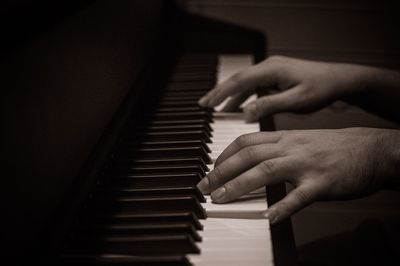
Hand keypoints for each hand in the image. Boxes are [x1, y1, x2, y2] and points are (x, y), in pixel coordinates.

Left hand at [197, 127, 399, 223]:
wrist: (371, 149)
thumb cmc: (334, 147)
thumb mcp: (301, 141)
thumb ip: (277, 149)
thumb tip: (253, 161)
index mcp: (284, 138)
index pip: (245, 141)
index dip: (223, 155)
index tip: (211, 168)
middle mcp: (291, 148)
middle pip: (248, 155)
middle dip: (221, 171)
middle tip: (204, 187)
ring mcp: (306, 164)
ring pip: (266, 171)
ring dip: (239, 185)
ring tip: (221, 199)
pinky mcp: (323, 183)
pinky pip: (300, 196)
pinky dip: (283, 207)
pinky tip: (269, 217)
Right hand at [199, 56, 370, 121]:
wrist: (340, 80)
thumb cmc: (322, 89)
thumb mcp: (296, 101)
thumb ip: (269, 105)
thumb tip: (245, 113)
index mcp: (272, 70)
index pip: (239, 81)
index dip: (221, 93)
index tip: (207, 104)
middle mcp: (269, 67)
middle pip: (237, 80)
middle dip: (219, 92)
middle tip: (203, 104)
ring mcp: (272, 71)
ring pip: (244, 83)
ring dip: (230, 95)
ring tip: (216, 108)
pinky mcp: (276, 77)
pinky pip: (254, 86)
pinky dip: (243, 96)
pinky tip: (238, 106)